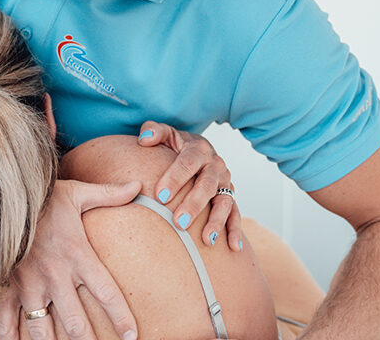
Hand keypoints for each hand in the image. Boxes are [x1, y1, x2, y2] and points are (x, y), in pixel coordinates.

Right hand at [0, 180, 141, 339]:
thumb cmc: (41, 195)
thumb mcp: (77, 192)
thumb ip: (109, 194)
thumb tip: (139, 185)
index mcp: (78, 255)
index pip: (107, 293)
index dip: (121, 318)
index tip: (131, 336)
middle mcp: (55, 275)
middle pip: (76, 323)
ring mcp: (28, 284)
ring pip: (42, 329)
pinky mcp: (6, 285)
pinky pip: (6, 319)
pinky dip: (10, 335)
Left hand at [137, 121, 241, 250]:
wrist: (197, 149)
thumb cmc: (175, 145)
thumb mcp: (166, 134)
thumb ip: (154, 131)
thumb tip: (144, 138)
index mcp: (198, 149)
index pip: (187, 163)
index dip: (174, 179)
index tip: (160, 196)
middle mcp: (215, 165)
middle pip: (206, 185)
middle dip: (194, 204)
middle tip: (179, 222)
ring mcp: (224, 182)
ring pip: (224, 202)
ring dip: (217, 221)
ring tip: (207, 240)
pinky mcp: (229, 196)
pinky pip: (235, 213)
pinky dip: (235, 230)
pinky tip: (233, 247)